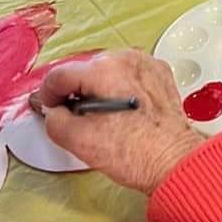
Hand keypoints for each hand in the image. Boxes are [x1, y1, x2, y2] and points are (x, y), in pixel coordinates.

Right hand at [36, 50, 202, 194]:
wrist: (173, 161)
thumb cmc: (136, 153)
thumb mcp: (79, 141)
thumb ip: (55, 121)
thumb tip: (54, 113)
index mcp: (104, 70)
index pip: (60, 74)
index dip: (48, 94)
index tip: (50, 106)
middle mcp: (126, 59)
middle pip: (84, 70)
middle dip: (75, 92)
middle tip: (75, 116)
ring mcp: (146, 64)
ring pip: (107, 71)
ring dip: (98, 89)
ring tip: (101, 117)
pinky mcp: (159, 74)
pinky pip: (129, 75)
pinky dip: (121, 88)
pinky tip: (122, 112)